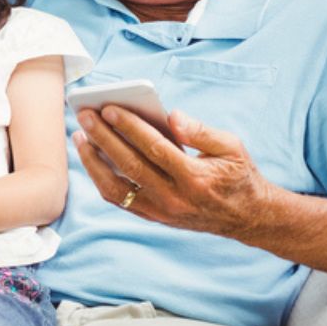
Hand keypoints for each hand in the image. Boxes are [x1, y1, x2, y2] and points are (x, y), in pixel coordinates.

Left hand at [74, 106, 279, 238]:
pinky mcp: (152, 217)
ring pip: (116, 187)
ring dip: (93, 161)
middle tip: (85, 116)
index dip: (130, 127)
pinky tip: (91, 157)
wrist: (246, 217)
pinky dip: (100, 178)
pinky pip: (118, 198)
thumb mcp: (231, 148)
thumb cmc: (237, 175)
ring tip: (80, 136)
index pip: (155, 149)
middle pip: (130, 165)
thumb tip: (172, 115)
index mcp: (196, 178)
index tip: (108, 108)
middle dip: (104, 138)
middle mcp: (175, 198)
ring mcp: (160, 211)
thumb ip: (201, 131)